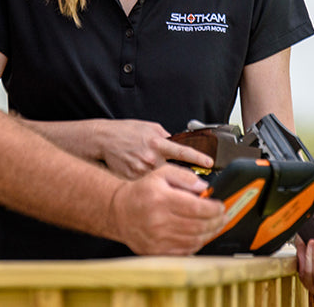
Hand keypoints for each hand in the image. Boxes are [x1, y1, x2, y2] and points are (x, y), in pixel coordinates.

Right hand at [95, 119, 213, 178]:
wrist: (103, 140)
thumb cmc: (126, 132)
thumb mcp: (150, 128)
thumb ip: (167, 138)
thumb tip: (182, 146)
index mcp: (157, 143)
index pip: (183, 151)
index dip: (198, 158)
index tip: (209, 163)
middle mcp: (151, 158)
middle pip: (175, 172)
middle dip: (184, 178)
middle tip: (193, 183)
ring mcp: (141, 171)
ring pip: (163, 182)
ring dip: (168, 183)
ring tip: (165, 180)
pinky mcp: (133, 180)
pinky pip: (149, 186)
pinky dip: (153, 186)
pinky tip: (150, 183)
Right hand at [109, 164, 226, 254]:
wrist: (118, 211)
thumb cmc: (142, 192)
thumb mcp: (161, 173)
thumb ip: (185, 177)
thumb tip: (204, 187)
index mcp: (162, 199)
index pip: (197, 208)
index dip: (214, 208)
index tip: (221, 205)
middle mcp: (159, 221)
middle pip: (198, 226)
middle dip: (216, 222)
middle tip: (223, 216)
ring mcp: (158, 238)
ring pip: (194, 240)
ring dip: (210, 233)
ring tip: (215, 225)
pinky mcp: (157, 250)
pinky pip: (184, 250)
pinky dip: (197, 243)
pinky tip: (201, 235)